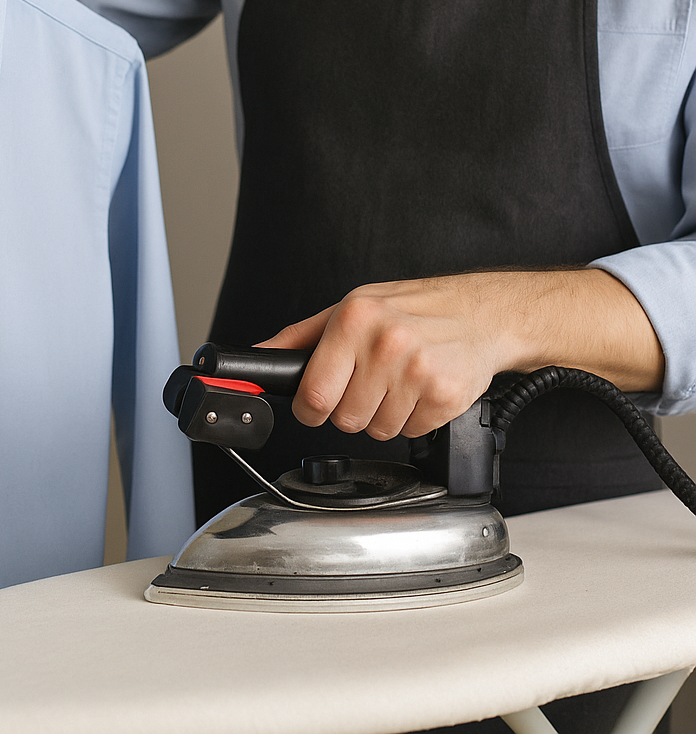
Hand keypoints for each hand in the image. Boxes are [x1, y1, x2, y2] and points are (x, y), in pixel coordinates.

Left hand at [258, 269, 663, 439]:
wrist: (482, 312)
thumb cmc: (412, 308)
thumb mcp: (352, 307)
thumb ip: (301, 336)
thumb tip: (258, 356)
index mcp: (354, 318)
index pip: (313, 394)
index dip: (311, 408)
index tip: (316, 405)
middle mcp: (385, 342)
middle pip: (344, 419)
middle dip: (352, 410)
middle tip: (371, 383)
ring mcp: (418, 369)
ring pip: (377, 430)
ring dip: (385, 415)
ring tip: (400, 382)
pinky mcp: (445, 394)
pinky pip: (411, 432)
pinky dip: (415, 419)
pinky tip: (423, 389)